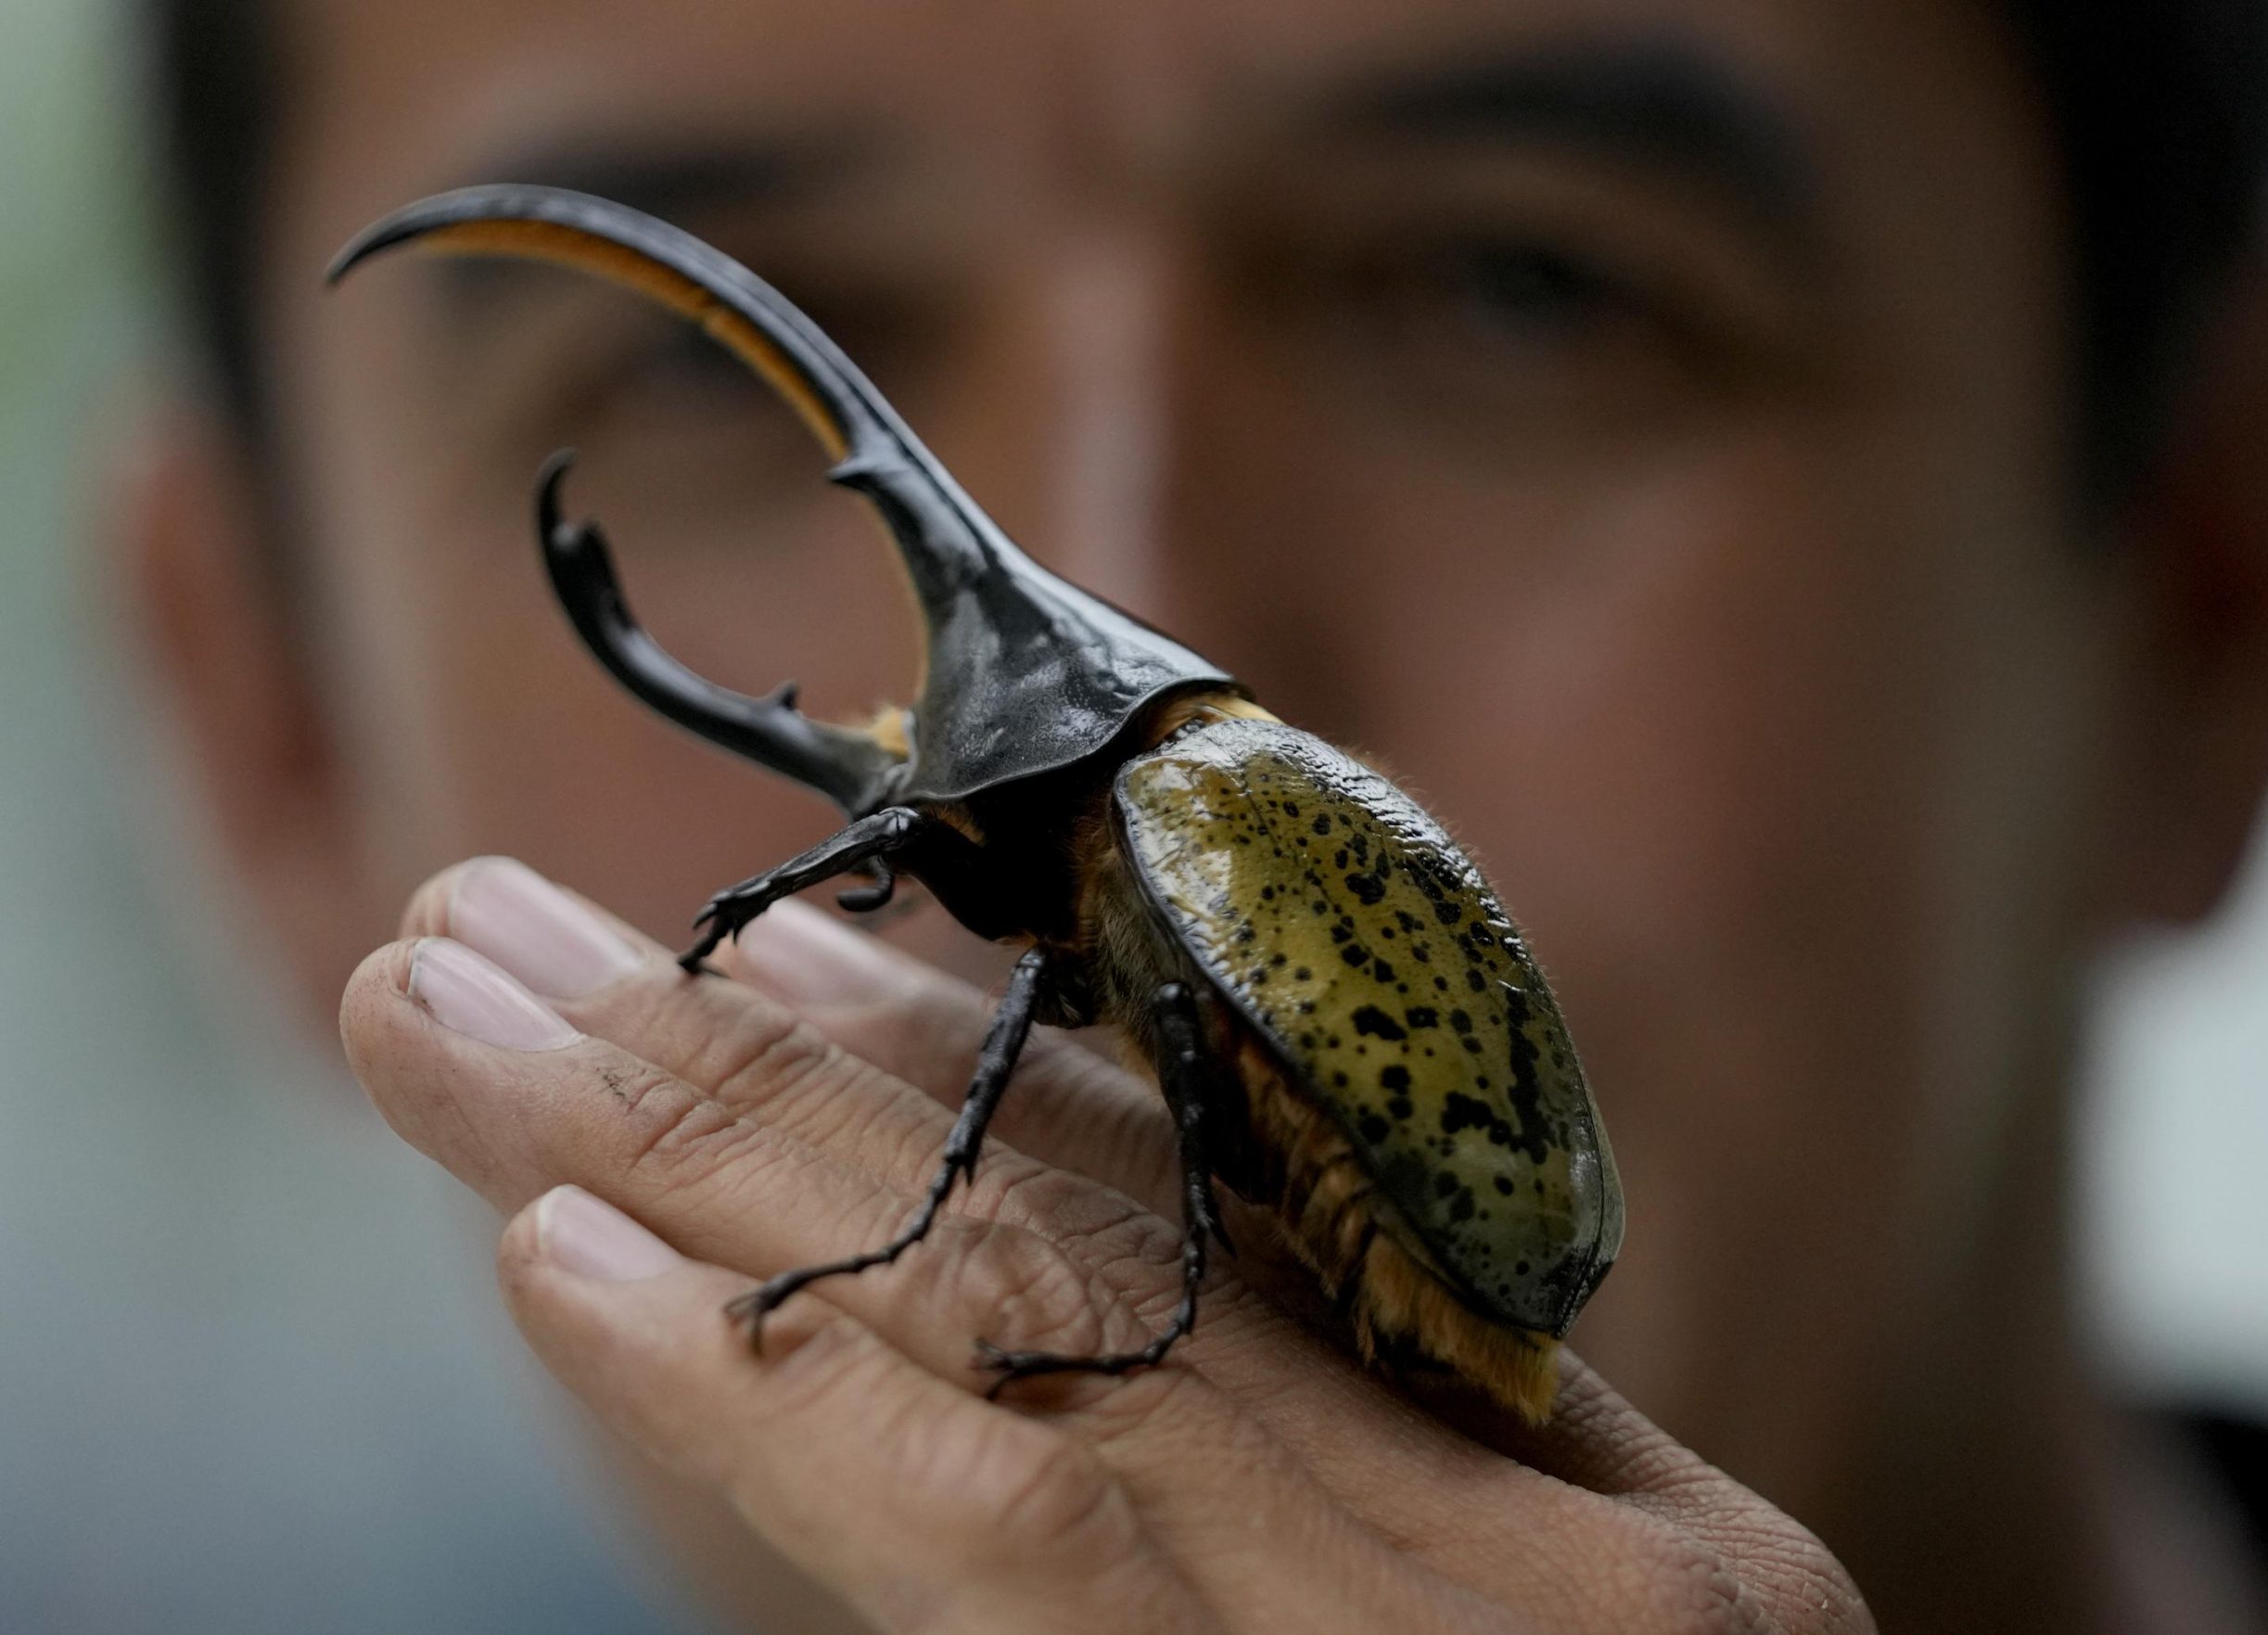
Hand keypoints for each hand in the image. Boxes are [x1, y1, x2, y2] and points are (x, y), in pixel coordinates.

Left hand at [341, 857, 1868, 1634]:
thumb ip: (1377, 1472)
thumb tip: (1103, 1267)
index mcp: (1575, 1512)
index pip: (1199, 1237)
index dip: (929, 1085)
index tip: (726, 966)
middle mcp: (1507, 1557)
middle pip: (1052, 1243)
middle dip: (731, 1082)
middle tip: (471, 940)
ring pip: (993, 1344)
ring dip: (688, 1169)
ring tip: (449, 1018)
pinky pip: (1006, 1566)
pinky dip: (773, 1412)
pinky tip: (568, 1267)